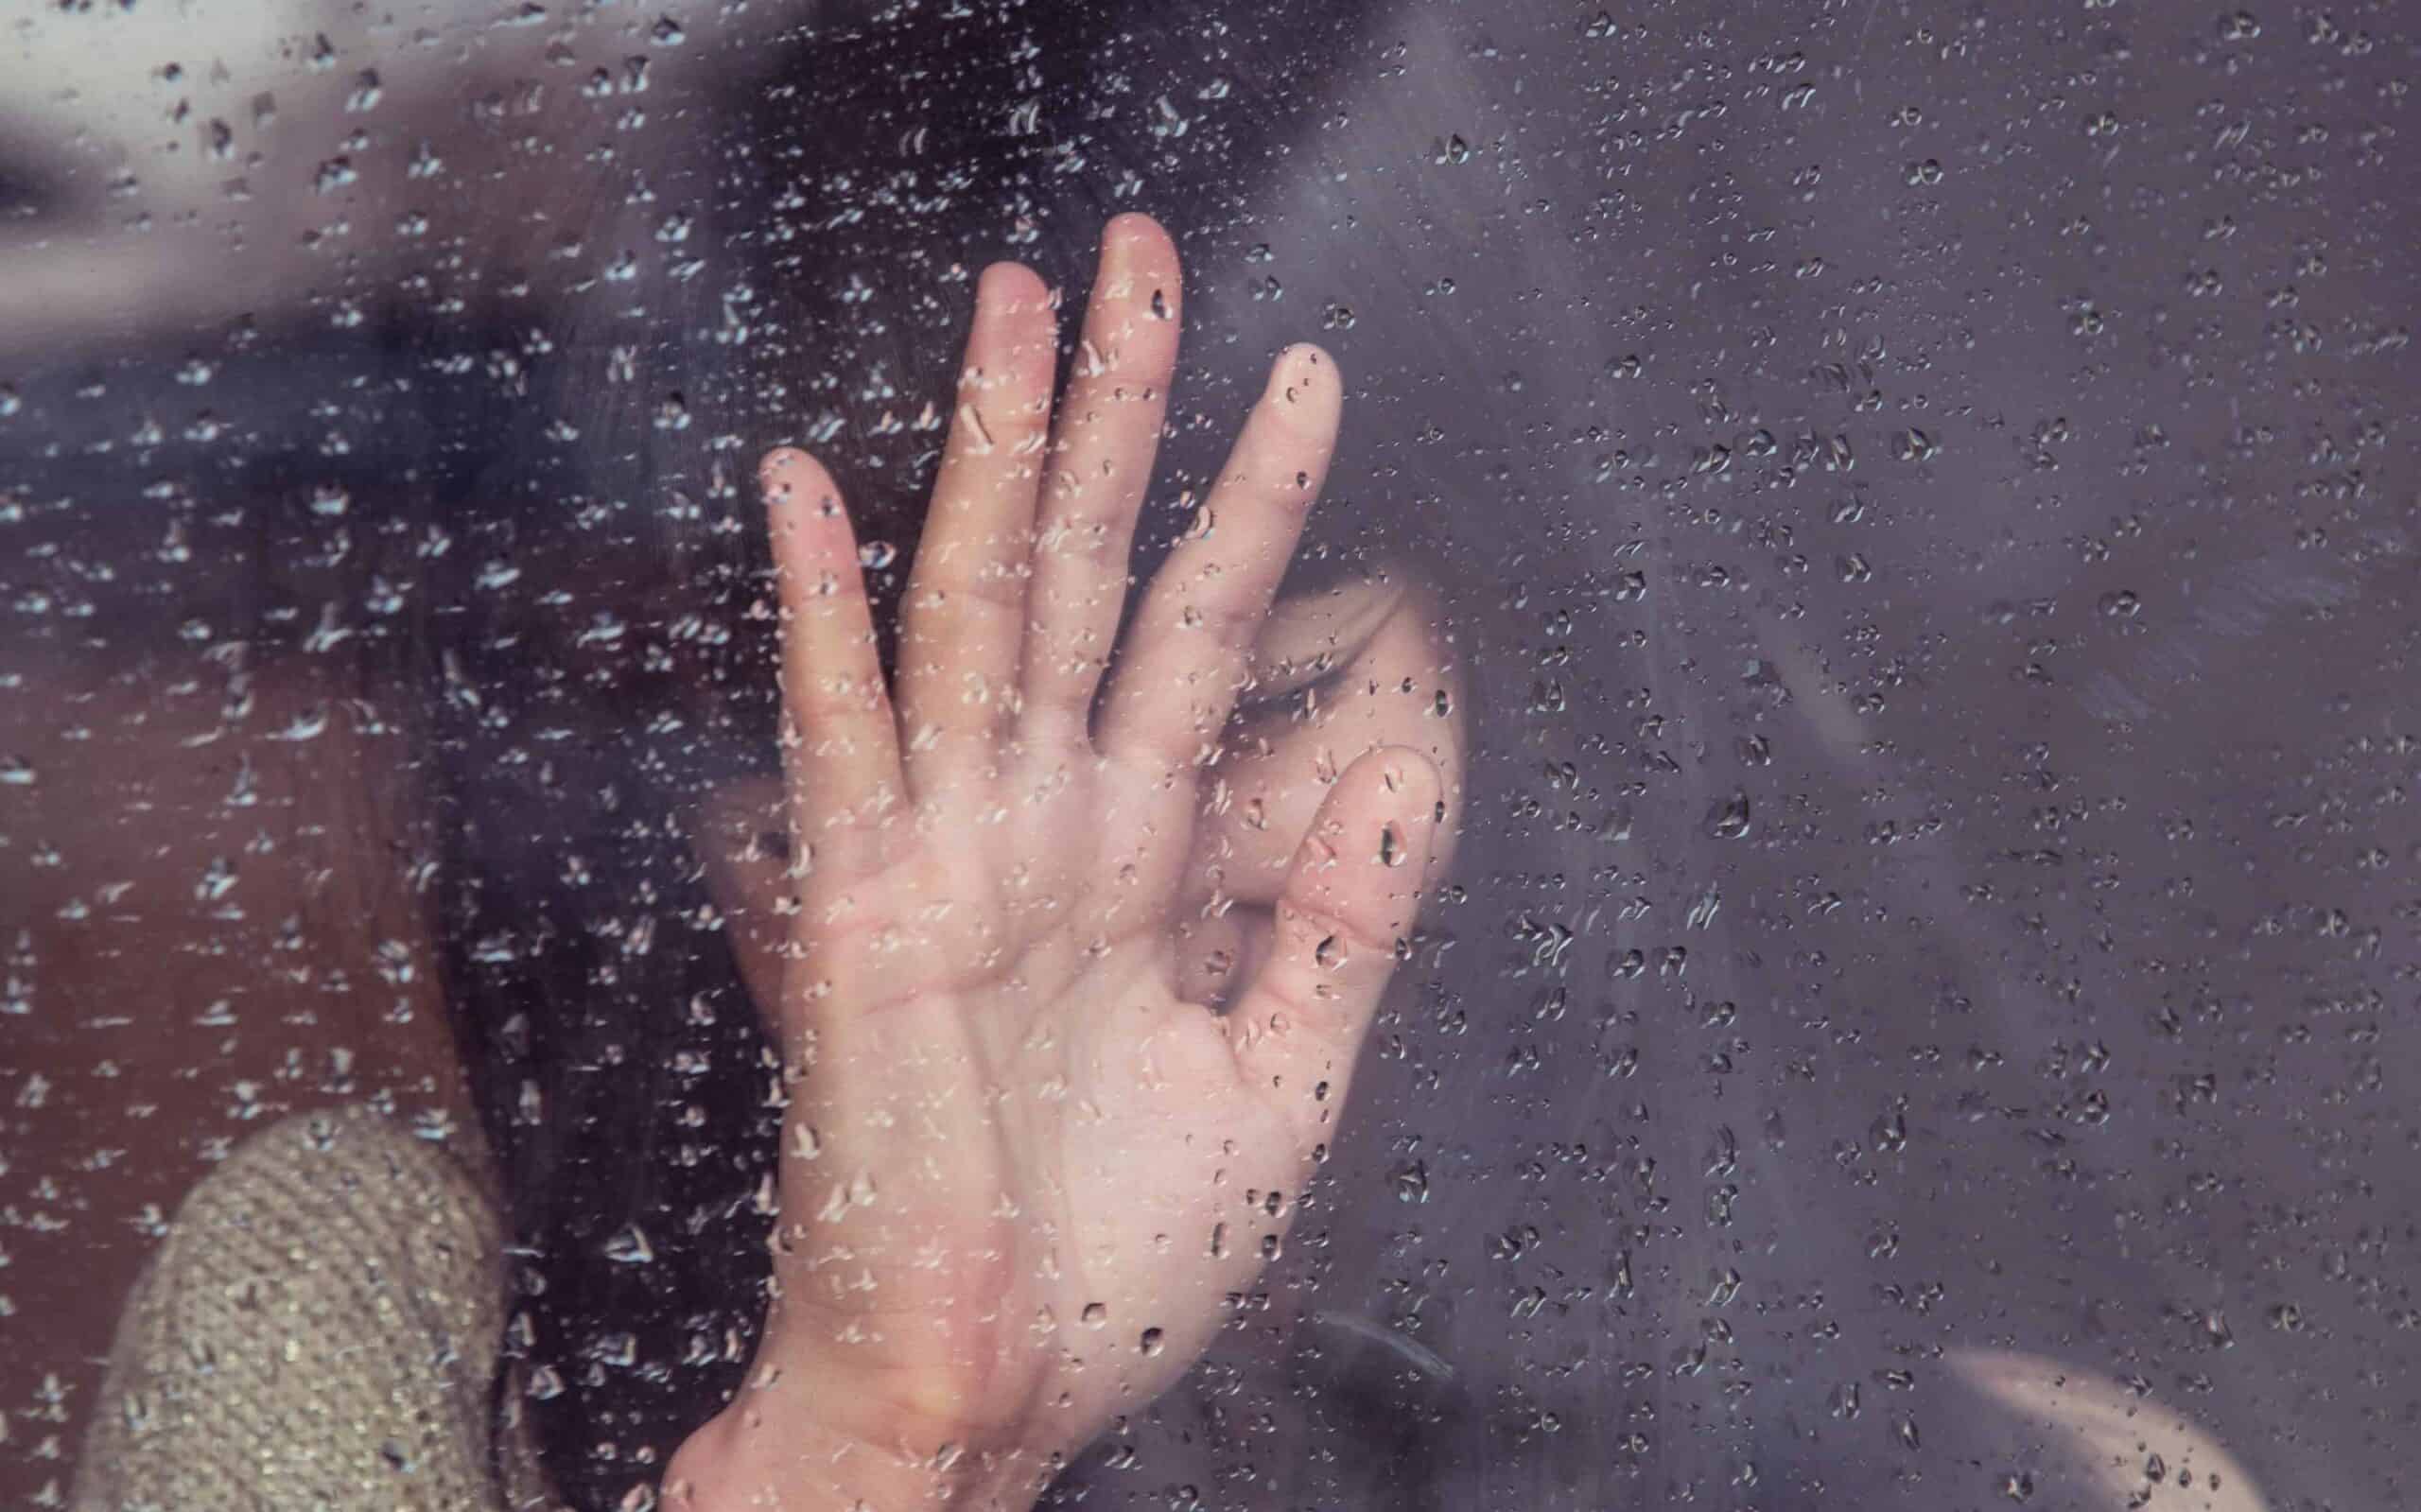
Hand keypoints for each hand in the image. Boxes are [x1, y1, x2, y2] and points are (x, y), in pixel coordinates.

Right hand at [668, 214, 1455, 1510]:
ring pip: (976, 611)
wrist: (989, 1393)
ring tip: (1021, 304)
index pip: (1198, 636)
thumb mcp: (1277, 1080)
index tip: (1307, 384)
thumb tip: (1399, 760)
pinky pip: (841, 738)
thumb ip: (1341, 922)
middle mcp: (1041, 828)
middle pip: (1083, 574)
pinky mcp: (859, 914)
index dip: (1253, 508)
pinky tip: (808, 490)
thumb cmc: (1110, 1264)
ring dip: (995, 455)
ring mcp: (946, 855)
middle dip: (1118, 415)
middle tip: (1143, 258)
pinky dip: (820, 613)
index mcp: (1136, 862)